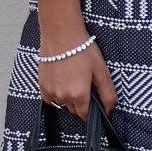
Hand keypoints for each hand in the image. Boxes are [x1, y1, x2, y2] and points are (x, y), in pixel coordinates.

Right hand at [30, 0, 115, 119]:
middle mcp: (62, 97)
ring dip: (69, 98)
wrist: (61, 34)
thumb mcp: (101, 71)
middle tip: (85, 84)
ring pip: (62, 104)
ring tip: (74, 79)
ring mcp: (50, 92)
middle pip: (74, 110)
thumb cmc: (84, 50)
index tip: (94, 100)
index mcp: (79, 95)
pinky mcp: (41, 86)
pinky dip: (57, 94)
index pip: (85, 116)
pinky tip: (63, 80)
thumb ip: (107, 94)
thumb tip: (110, 111)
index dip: (92, 111)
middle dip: (81, 102)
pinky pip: (51, 99)